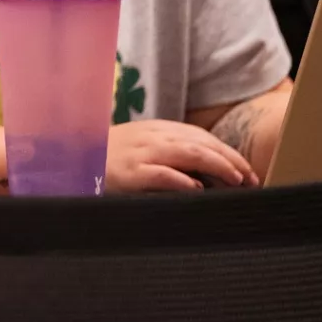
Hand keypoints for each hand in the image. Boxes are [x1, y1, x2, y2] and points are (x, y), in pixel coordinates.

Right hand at [105, 119, 256, 193]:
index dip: (227, 152)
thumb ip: (168, 155)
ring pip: (187, 153)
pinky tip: (199, 190)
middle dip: (230, 159)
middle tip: (251, 178)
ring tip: (236, 181)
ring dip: (216, 166)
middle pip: (200, 143)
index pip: (201, 137)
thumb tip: (206, 174)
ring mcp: (140, 154)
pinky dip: (182, 181)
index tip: (248, 171)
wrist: (70, 161)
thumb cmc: (109, 160)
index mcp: (156, 130)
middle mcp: (152, 138)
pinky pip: (161, 174)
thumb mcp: (141, 150)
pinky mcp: (130, 173)